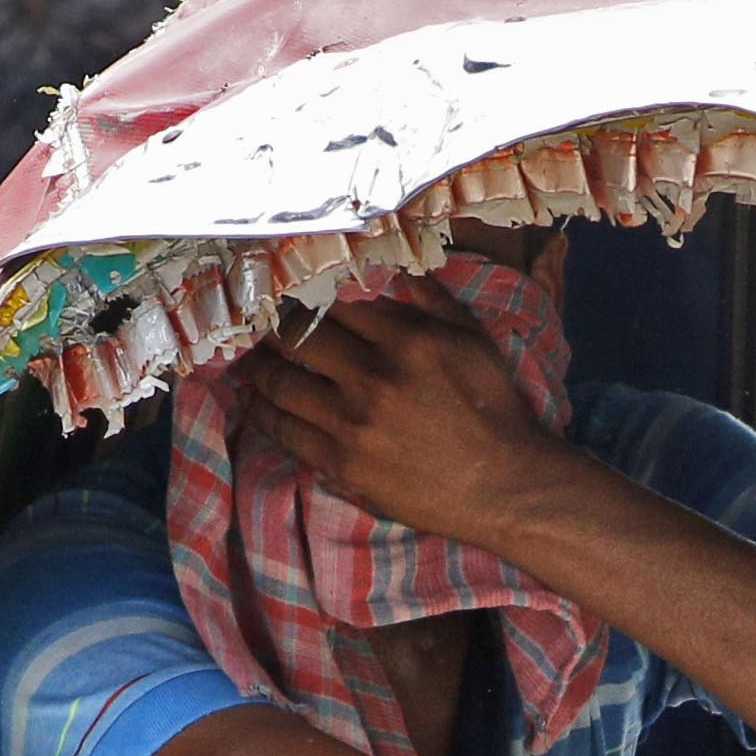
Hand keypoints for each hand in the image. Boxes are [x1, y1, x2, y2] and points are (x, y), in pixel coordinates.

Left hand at [237, 288, 591, 548]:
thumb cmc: (493, 410)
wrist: (502, 485)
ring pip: (282, 383)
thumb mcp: (474, 341)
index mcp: (408, 339)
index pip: (336, 304)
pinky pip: (286, 431)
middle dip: (275, 327)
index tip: (291, 295)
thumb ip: (433, 301)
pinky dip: (264, 412)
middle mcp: (375, 376)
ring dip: (261, 368)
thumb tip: (399, 270)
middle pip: (299, 337)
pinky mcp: (342, 462)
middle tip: (261, 324)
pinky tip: (256, 402)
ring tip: (253, 361)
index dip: (307, 295)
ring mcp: (354, 422)